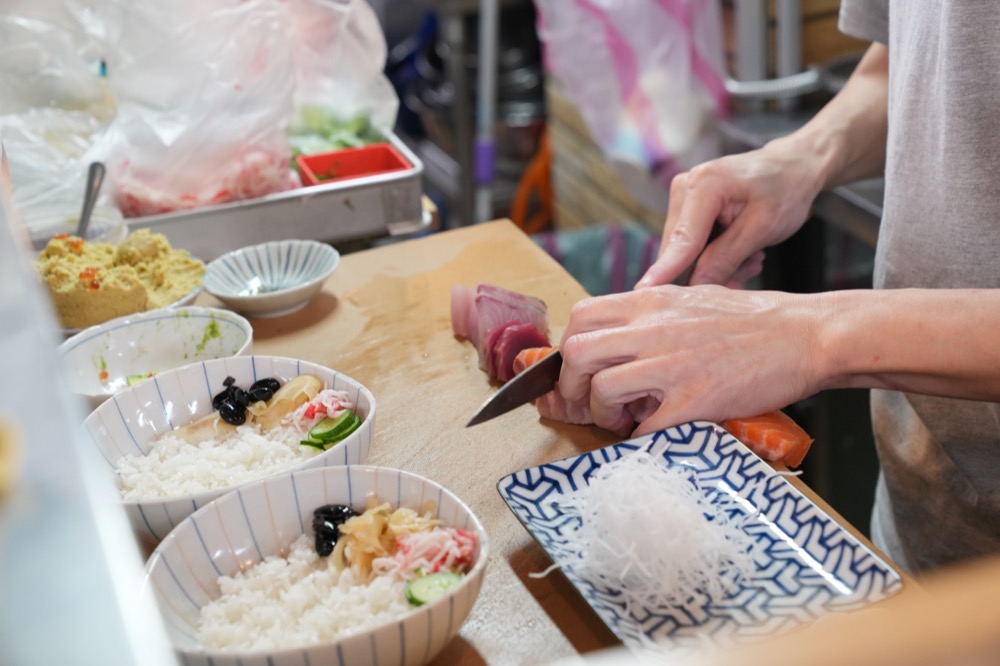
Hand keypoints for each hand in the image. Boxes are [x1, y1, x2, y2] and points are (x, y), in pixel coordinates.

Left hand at [555, 285, 826, 435]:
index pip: (580, 315)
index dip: (568, 347)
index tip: (580, 370)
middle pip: (577, 352)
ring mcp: (674, 364)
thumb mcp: (693, 299)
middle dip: (572, 385)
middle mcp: (655, 328)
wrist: (807, 335)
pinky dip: (640, 438)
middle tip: (589, 402)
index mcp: (652, 301)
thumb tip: (621, 336)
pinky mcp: (696, 399)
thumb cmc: (755, 320)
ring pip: (602, 389)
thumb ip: (653, 314)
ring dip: (603, 413)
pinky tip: (655, 433)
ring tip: (623, 420)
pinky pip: (645, 427)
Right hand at [635, 143, 824, 288]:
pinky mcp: (688, 207)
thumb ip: (726, 258)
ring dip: (718, 264)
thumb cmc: (785, 190)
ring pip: (687, 250)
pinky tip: (742, 251)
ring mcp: (684, 196)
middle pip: (681, 248)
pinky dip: (716, 255)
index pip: (683, 239)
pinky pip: (693, 244)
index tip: (644, 292)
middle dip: (710, 270)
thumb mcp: (762, 228)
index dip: (666, 269)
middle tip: (748, 271)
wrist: (793, 168)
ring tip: (752, 257)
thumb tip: (695, 286)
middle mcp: (685, 186)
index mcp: (706, 184)